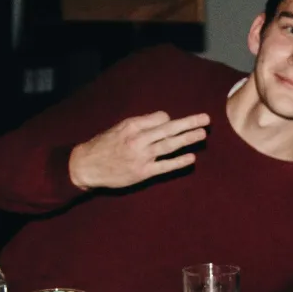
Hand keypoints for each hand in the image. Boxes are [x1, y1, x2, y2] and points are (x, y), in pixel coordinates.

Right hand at [67, 111, 209, 190]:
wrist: (87, 166)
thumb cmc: (103, 145)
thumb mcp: (119, 128)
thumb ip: (141, 124)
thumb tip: (164, 119)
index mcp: (132, 126)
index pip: (160, 118)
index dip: (170, 120)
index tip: (175, 122)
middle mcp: (138, 139)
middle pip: (169, 129)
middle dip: (189, 123)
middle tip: (206, 118)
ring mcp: (141, 156)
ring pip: (170, 145)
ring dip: (188, 139)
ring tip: (203, 134)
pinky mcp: (143, 172)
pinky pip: (164, 166)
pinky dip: (179, 162)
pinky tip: (191, 158)